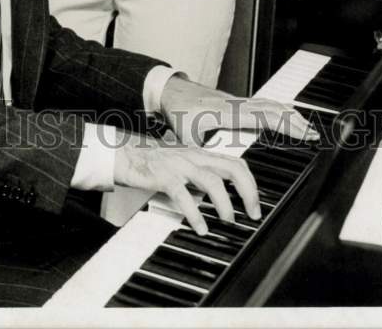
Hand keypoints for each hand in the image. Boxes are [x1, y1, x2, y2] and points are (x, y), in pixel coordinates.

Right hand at [113, 139, 260, 235]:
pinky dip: (195, 213)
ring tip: (228, 220)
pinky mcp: (164, 176)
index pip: (235, 163)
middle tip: (252, 214)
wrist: (124, 156)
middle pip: (232, 168)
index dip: (251, 183)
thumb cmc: (154, 164)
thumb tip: (222, 197)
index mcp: (201, 155)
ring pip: (212, 181)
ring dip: (225, 204)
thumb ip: (201, 175)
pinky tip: (200, 227)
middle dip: (248, 192)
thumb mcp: (183, 165)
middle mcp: (194, 157)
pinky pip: (184, 195)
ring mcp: (179, 165)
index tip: (256, 204)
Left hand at [159, 75, 319, 146]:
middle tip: (313, 135)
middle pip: (273, 108)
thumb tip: (211, 179)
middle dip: (295, 121)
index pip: (264, 117)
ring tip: (306, 126)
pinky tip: (284, 116)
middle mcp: (236, 103)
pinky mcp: (235, 101)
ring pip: (269, 103)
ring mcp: (236, 100)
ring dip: (288, 113)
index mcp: (228, 113)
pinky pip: (262, 103)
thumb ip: (201, 159)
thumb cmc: (177, 113)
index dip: (285, 125)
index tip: (303, 133)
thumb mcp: (186, 140)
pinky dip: (278, 109)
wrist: (169, 91)